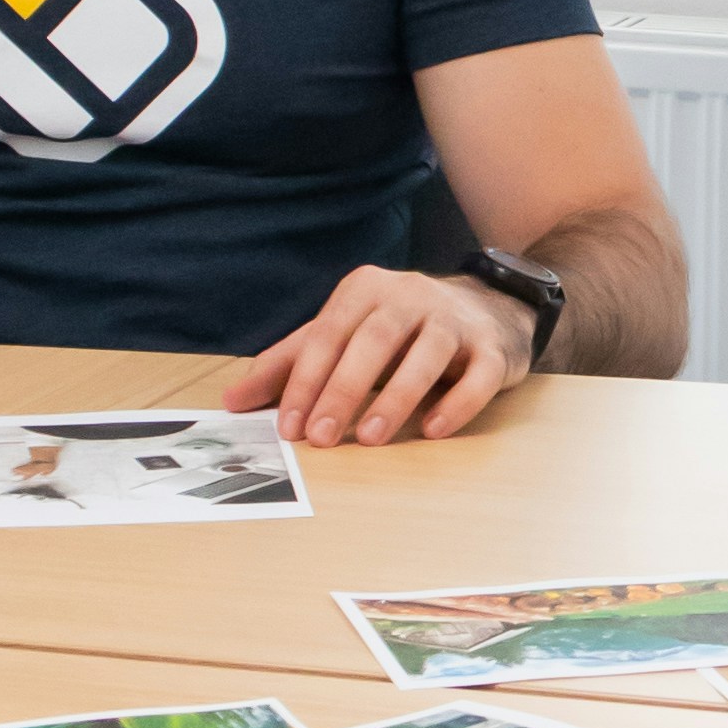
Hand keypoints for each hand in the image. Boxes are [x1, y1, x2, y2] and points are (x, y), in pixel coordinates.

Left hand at [223, 263, 533, 449]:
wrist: (488, 309)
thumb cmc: (400, 330)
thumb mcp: (343, 335)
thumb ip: (291, 363)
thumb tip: (234, 401)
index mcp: (366, 290)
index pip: (329, 334)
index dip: (306, 381)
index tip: (289, 427)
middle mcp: (411, 297)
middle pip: (374, 340)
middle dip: (343, 389)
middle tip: (321, 437)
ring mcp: (455, 320)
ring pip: (426, 355)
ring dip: (396, 397)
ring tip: (371, 438)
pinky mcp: (493, 349)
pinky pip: (477, 375)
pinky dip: (457, 402)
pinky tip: (433, 429)